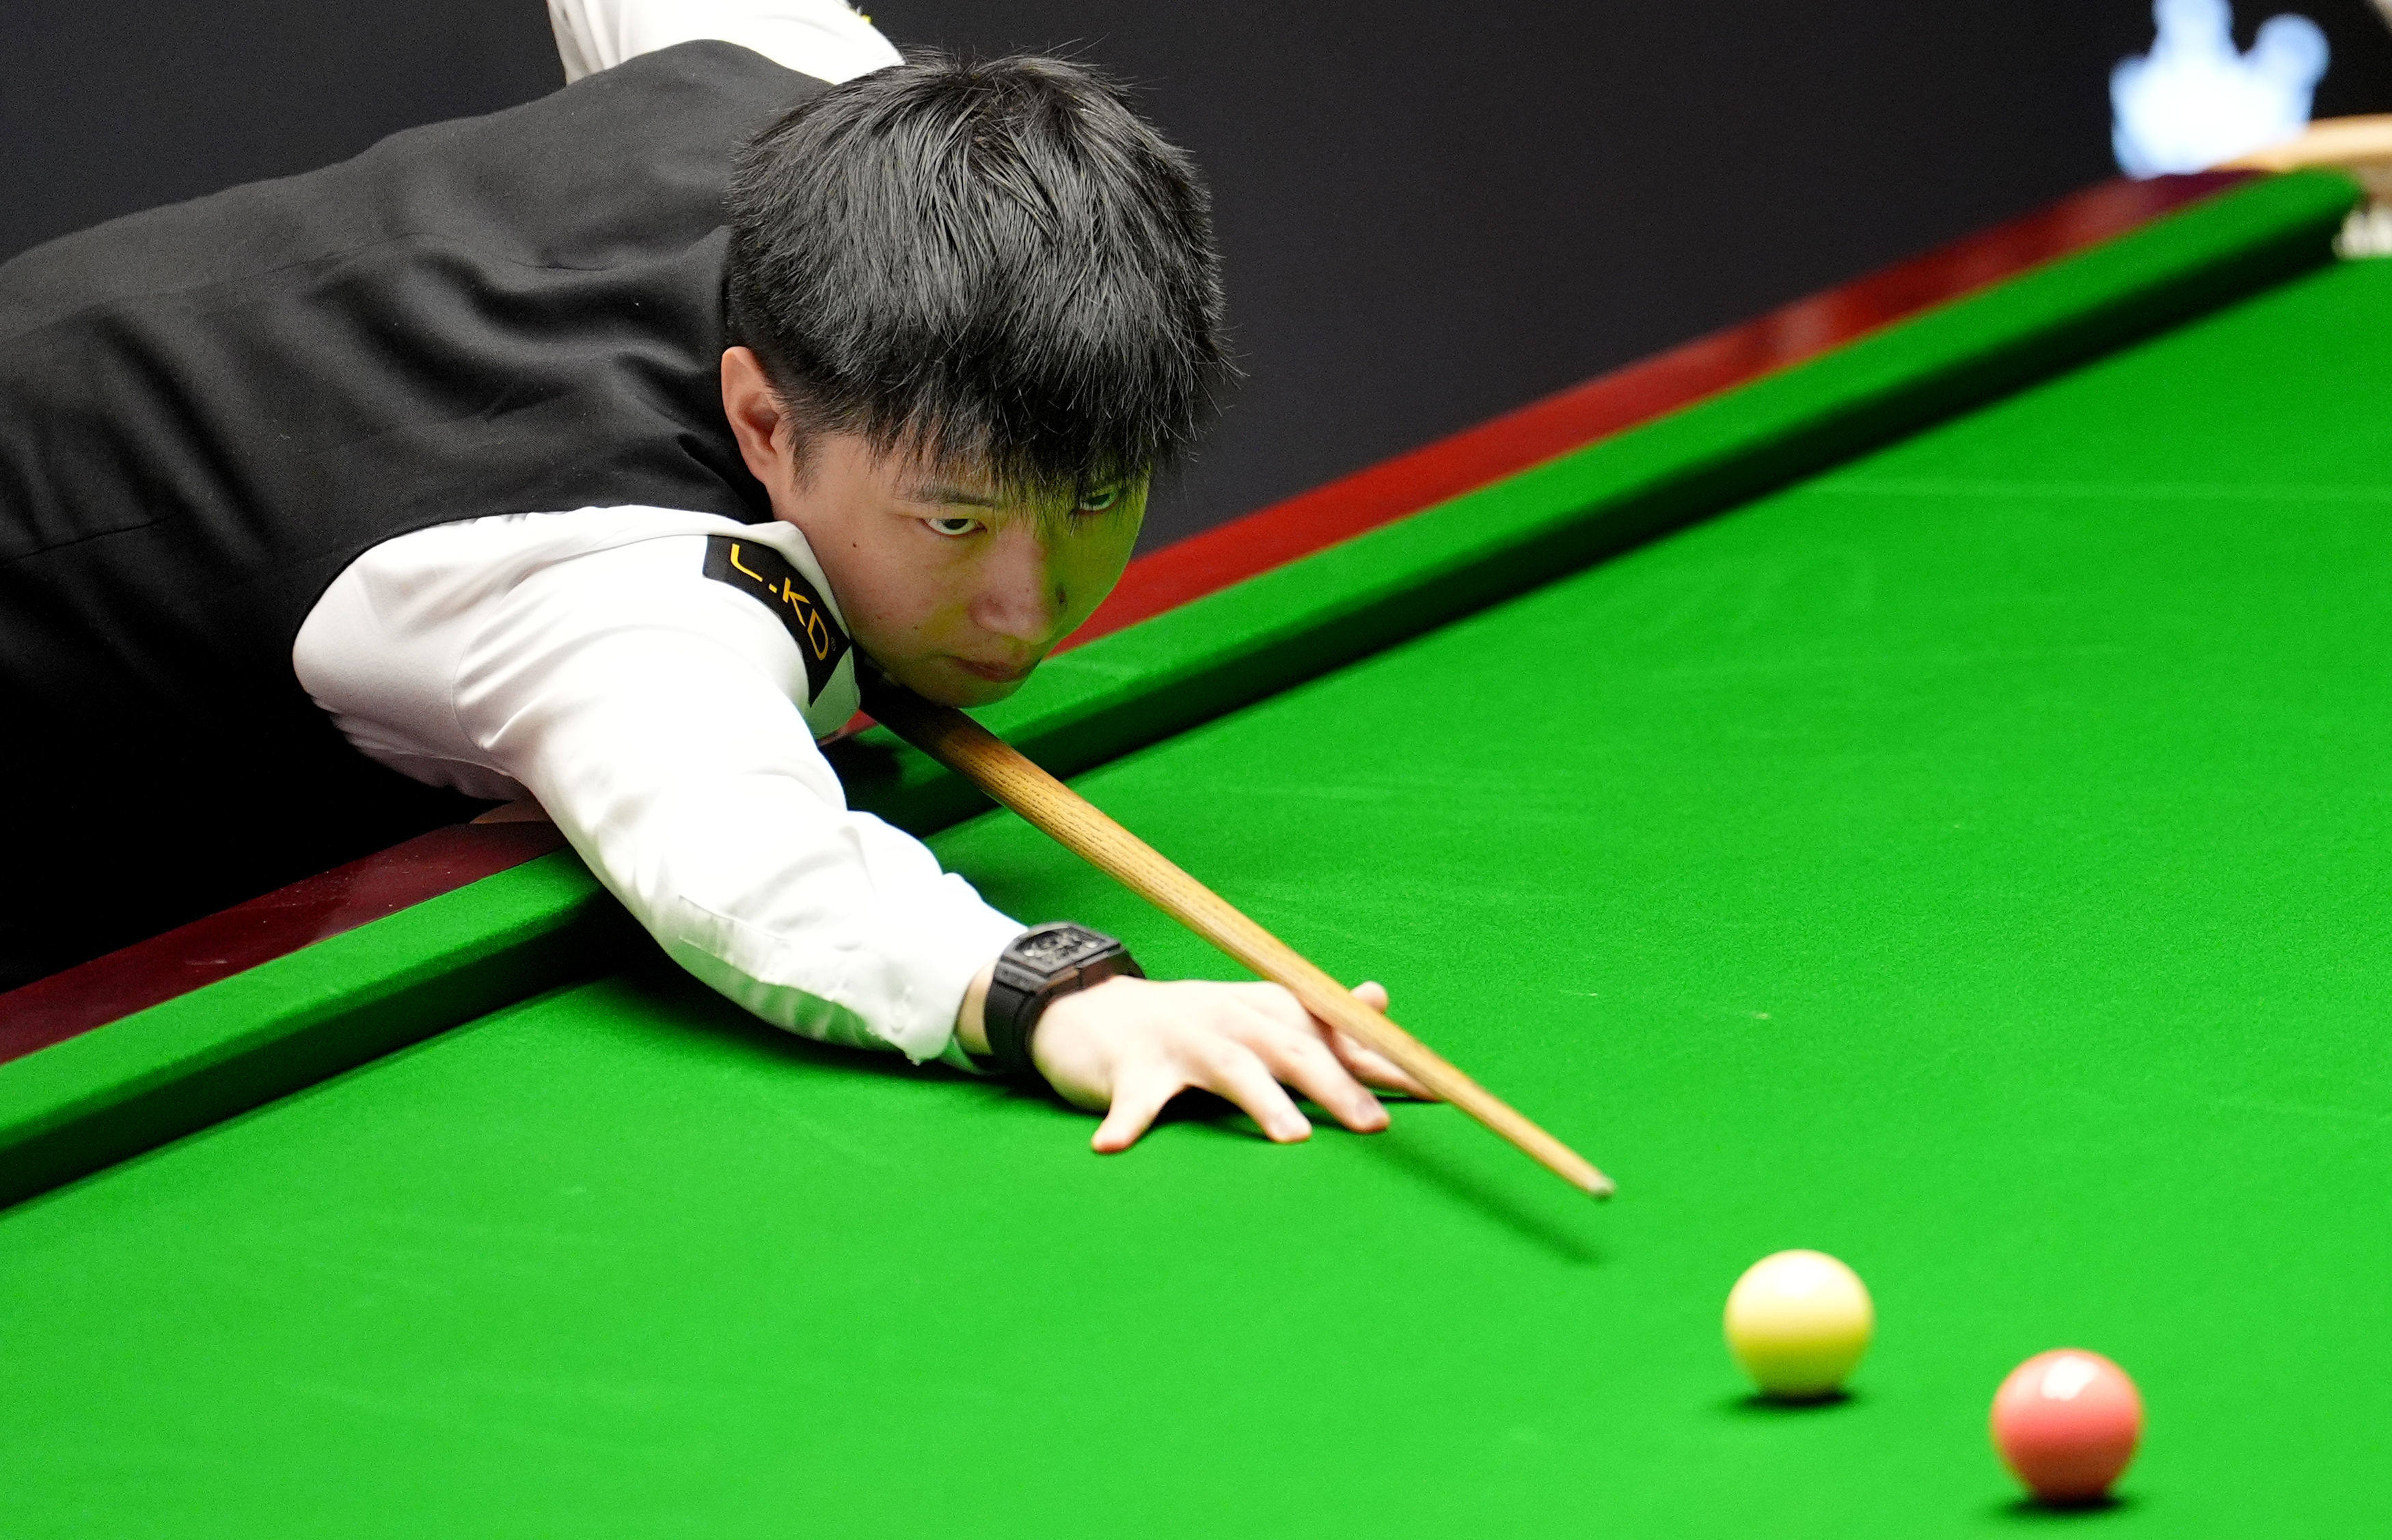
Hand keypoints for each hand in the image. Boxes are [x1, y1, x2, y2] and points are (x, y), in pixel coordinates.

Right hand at [1028, 976, 1435, 1152]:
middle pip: (1291, 1048)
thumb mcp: (1255, 1014)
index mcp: (1264, 1009)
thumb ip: (1318, 1018)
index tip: (1434, 1090)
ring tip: (1293, 1138)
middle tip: (1377, 1126)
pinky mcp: (1127, 1067)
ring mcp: (1179, 1040)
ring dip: (1262, 1100)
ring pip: (1228, 1068)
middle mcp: (1228, 1018)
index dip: (1381, 1060)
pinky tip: (1112, 1148)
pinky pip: (1132, 1098)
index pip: (1332, 1032)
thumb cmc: (1190, 1025)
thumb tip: (1378, 1001)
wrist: (1092, 1009)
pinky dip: (1126, 1121)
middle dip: (1337, 1085)